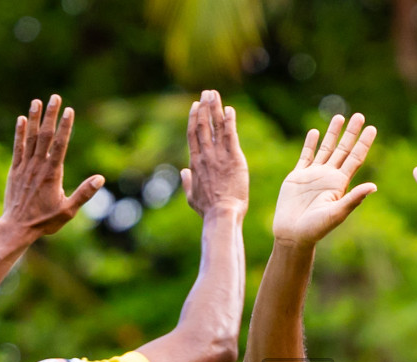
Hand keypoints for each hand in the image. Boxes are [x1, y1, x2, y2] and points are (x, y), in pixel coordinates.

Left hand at [0, 95, 104, 236]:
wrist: (18, 227)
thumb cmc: (45, 221)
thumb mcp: (68, 210)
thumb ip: (84, 193)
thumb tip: (100, 179)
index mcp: (53, 173)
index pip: (60, 144)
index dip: (65, 126)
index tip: (69, 110)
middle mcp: (38, 166)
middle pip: (46, 135)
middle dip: (51, 115)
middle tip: (55, 97)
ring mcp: (25, 167)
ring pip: (31, 138)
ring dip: (35, 118)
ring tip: (37, 101)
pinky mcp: (14, 170)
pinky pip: (18, 147)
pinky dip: (20, 133)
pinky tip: (22, 120)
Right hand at [182, 90, 248, 217]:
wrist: (222, 214)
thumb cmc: (208, 210)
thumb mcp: (191, 197)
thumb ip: (186, 182)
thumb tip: (183, 172)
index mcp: (195, 162)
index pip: (193, 134)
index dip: (194, 118)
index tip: (196, 105)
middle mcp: (205, 155)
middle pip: (203, 125)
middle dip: (204, 107)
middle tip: (207, 92)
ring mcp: (219, 155)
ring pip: (215, 126)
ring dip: (215, 108)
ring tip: (215, 94)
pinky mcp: (234, 158)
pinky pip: (230, 134)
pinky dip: (230, 120)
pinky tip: (230, 109)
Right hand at [271, 113, 378, 245]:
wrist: (293, 234)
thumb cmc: (316, 228)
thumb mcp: (337, 213)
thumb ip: (353, 199)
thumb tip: (374, 187)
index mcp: (340, 183)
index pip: (355, 158)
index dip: (364, 143)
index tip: (372, 128)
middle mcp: (329, 176)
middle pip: (343, 149)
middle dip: (351, 133)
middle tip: (360, 116)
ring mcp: (313, 175)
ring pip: (326, 149)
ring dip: (332, 134)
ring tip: (339, 116)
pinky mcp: (297, 177)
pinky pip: (305, 156)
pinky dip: (310, 144)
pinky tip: (315, 133)